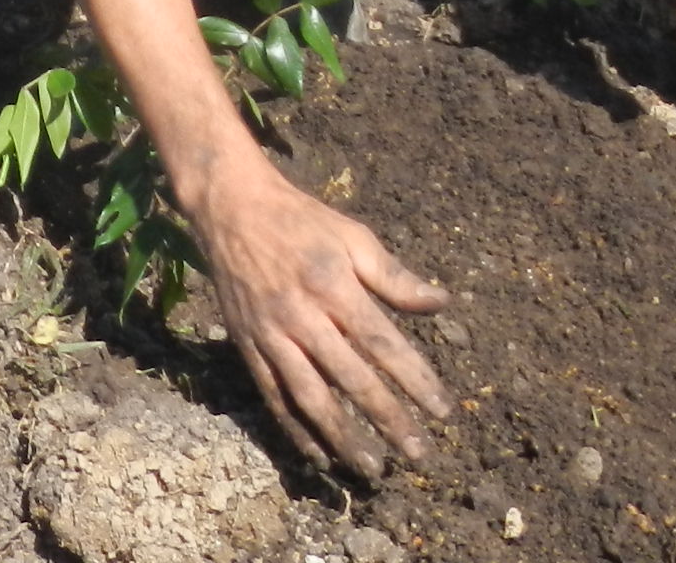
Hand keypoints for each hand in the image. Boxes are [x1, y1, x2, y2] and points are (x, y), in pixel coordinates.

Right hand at [190, 160, 452, 474]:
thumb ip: (394, 277)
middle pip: (351, 378)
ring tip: (371, 467)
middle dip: (388, 418)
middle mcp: (303, 316)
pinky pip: (273, 395)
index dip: (415, 380)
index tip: (442, 410)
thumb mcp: (353, 237)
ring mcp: (272, 334)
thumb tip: (441, 303)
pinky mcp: (247, 345)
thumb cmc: (302, 221)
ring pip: (310, 397)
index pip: (382, 343)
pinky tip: (317, 454)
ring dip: (342, 437)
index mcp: (334, 286)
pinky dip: (294, 429)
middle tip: (418, 453)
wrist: (232, 208)